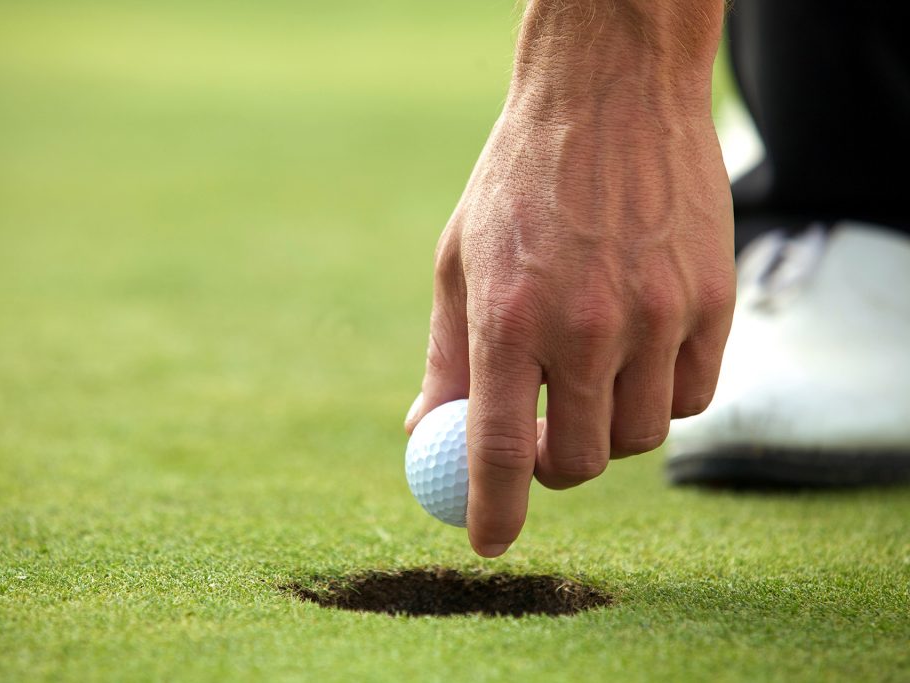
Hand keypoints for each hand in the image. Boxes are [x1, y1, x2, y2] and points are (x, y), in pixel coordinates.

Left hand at [404, 2, 733, 556]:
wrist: (610, 94)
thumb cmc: (519, 180)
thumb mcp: (458, 261)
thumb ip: (447, 357)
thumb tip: (425, 433)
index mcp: (508, 316)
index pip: (498, 450)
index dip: (492, 512)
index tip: (487, 544)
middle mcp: (587, 325)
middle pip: (581, 460)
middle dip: (556, 466)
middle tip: (543, 436)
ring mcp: (659, 313)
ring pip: (642, 435)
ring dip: (610, 426)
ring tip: (589, 373)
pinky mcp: (713, 300)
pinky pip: (693, 395)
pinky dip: (662, 394)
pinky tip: (639, 352)